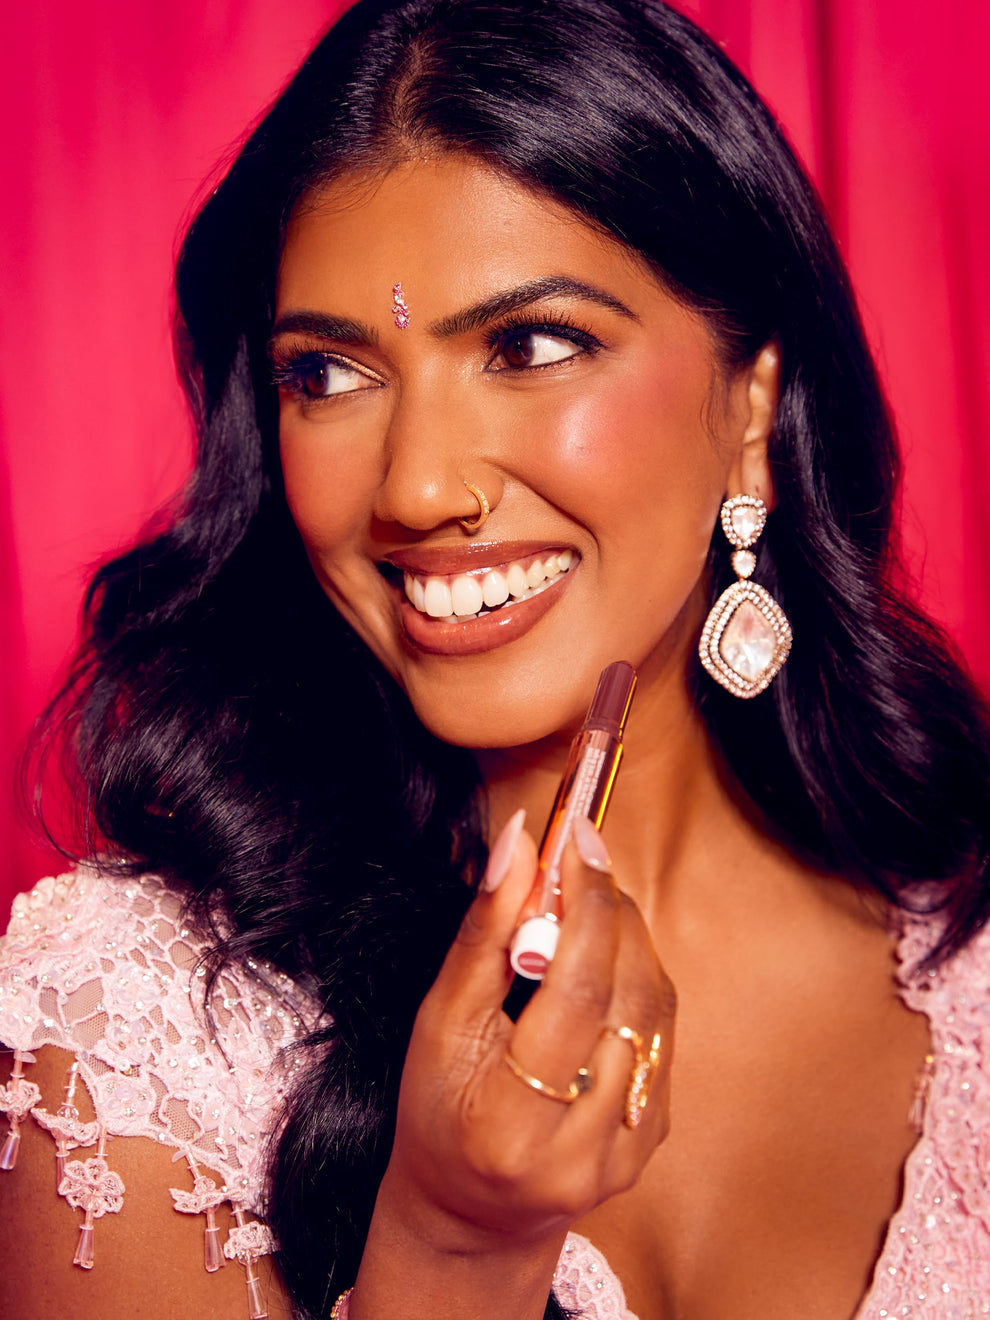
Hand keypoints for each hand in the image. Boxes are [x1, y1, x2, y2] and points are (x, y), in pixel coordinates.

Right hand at [381, 813, 675, 1255]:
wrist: (469, 1210)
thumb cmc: (437, 1108)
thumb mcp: (438, 1021)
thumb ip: (483, 932)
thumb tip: (519, 843)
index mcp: (511, 1121)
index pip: (576, 992)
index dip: (585, 904)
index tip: (577, 840)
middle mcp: (579, 1148)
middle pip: (627, 996)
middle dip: (610, 911)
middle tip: (580, 865)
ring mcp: (624, 1153)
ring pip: (653, 1012)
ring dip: (629, 941)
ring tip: (587, 912)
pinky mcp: (650, 1145)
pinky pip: (662, 1038)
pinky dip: (637, 985)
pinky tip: (603, 968)